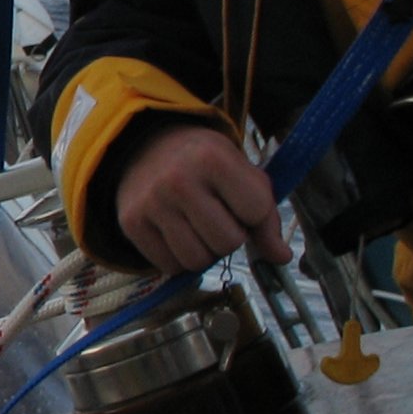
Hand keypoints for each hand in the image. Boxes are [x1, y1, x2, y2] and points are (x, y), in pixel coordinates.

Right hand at [113, 123, 290, 272]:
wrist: (144, 147)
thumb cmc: (203, 162)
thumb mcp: (240, 172)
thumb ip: (266, 215)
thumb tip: (281, 258)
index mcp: (213, 158)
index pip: (256, 212)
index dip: (254, 215)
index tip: (239, 202)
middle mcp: (178, 180)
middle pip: (228, 243)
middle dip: (229, 236)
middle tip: (217, 217)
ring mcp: (151, 203)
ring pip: (197, 261)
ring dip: (204, 252)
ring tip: (197, 228)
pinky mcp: (131, 223)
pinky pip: (169, 266)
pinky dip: (178, 258)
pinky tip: (175, 233)